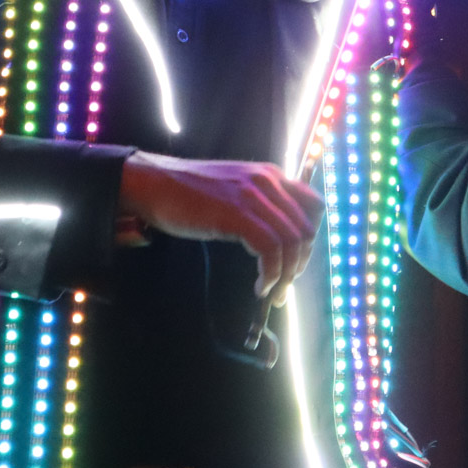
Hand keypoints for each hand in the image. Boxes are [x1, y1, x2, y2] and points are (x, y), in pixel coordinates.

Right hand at [117, 151, 323, 299]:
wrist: (153, 184)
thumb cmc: (188, 192)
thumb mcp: (234, 189)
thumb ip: (259, 204)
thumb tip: (277, 240)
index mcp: (270, 174)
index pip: (314, 206)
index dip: (310, 239)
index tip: (295, 261)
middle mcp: (267, 180)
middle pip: (306, 228)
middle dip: (300, 263)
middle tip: (284, 286)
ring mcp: (252, 195)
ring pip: (291, 241)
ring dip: (286, 275)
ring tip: (272, 292)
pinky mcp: (236, 213)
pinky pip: (270, 249)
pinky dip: (270, 274)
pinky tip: (260, 287)